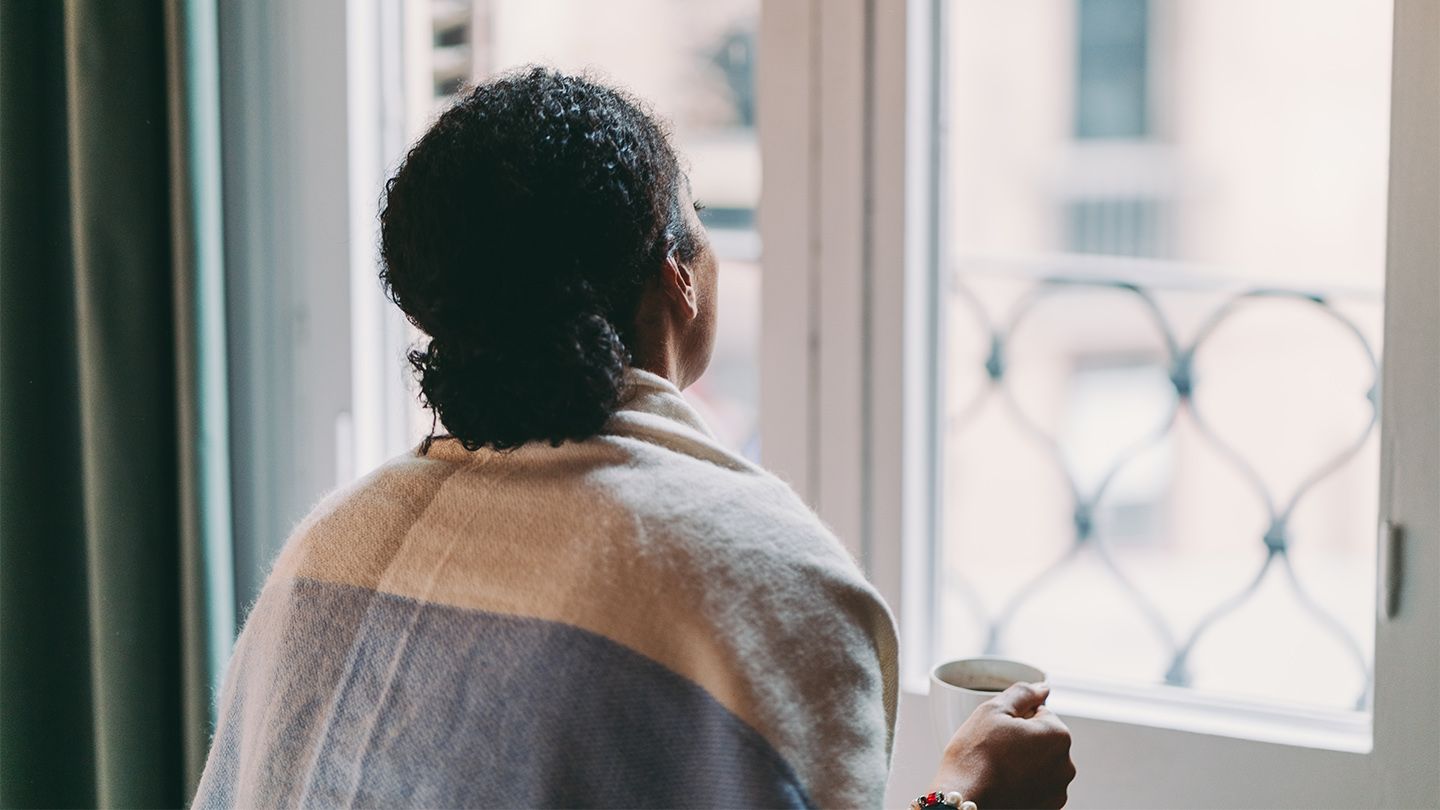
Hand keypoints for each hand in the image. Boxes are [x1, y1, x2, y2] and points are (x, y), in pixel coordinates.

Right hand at [928, 682, 1075, 808]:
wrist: (962, 801)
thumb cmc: (975, 756)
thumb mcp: (993, 710)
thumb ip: (1023, 693)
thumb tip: (1043, 688)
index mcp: (1058, 735)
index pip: (1038, 713)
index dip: (1013, 718)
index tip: (996, 732)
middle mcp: (1065, 765)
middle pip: (1041, 739)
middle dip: (1021, 740)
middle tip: (993, 750)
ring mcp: (1057, 791)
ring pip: (1038, 764)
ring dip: (1022, 762)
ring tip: (996, 770)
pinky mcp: (1047, 809)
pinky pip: (1035, 787)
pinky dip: (1021, 785)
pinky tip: (1002, 786)